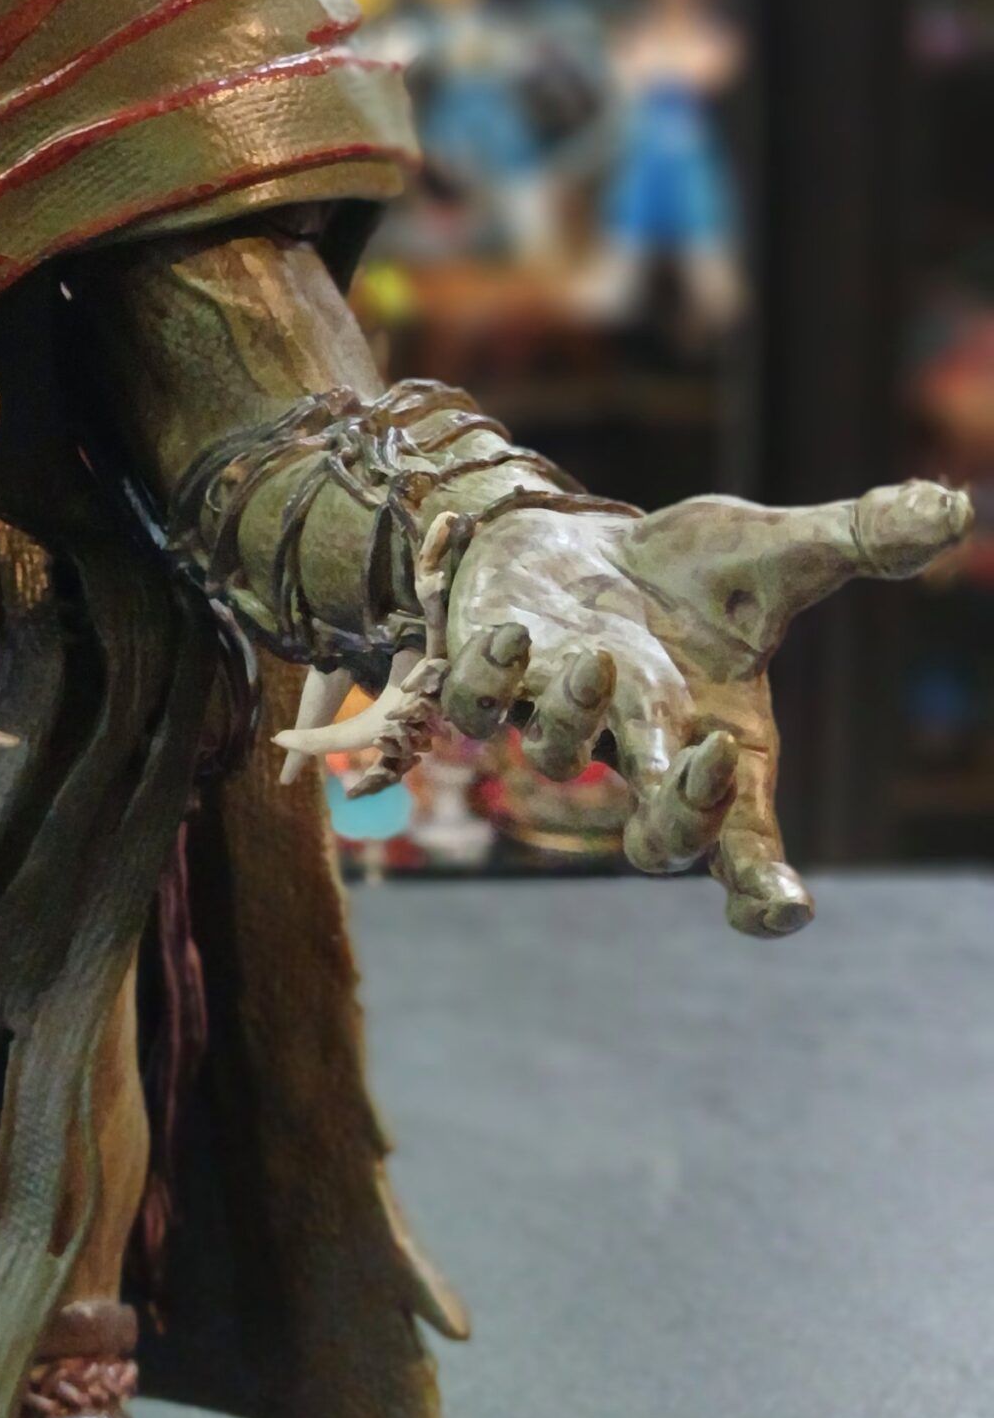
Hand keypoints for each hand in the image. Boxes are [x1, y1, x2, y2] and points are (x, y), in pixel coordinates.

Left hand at [433, 483, 971, 935]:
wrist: (583, 540)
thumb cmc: (687, 573)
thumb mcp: (774, 553)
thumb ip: (857, 541)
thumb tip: (953, 509)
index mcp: (721, 743)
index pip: (748, 844)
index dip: (762, 886)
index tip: (782, 909)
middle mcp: (640, 746)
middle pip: (656, 841)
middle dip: (677, 819)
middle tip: (696, 762)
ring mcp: (558, 718)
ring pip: (557, 758)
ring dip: (574, 718)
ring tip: (598, 658)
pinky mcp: (488, 678)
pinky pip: (471, 706)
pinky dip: (484, 680)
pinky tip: (512, 632)